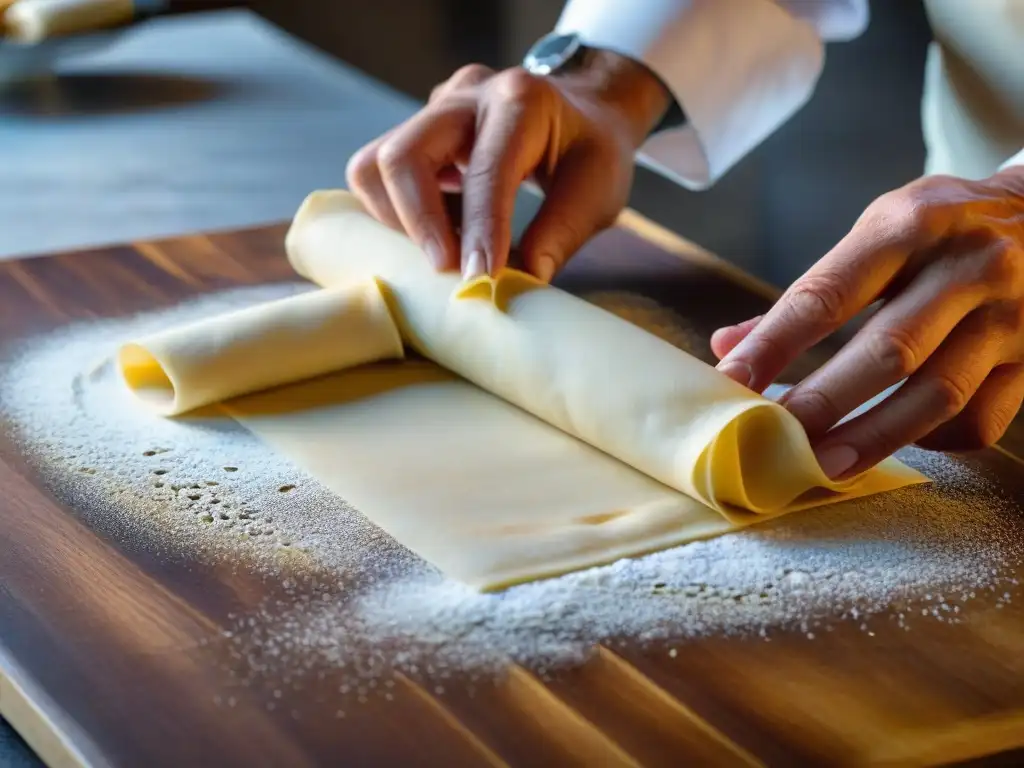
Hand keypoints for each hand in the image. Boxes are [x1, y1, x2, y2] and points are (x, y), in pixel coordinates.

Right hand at [346, 52, 670, 280]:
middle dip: (417, 224)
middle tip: (446, 269)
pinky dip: (400, 213)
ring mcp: (434, 109)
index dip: (478, 230)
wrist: (582, 109)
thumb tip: (522, 280)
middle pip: (403, 156)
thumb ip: (561, 233)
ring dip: (398, 220)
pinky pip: (381, 174)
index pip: (485, 170)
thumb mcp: (599, 190)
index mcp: (520, 101)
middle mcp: (466, 96)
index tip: (479, 278)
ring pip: (375, 165)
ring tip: (446, 247)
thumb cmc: (591, 150)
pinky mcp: (417, 130)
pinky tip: (444, 230)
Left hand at [711, 169, 1023, 478]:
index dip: (774, 345)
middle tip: (774, 438)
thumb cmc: (944, 227)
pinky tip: (892, 443)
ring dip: (871, 438)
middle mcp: (970, 268)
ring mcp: (1012, 318)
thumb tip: (729, 346)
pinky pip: (979, 420)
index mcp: (913, 225)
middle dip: (823, 403)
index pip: (829, 294)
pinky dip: (929, 441)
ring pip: (937, 396)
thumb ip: (811, 289)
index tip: (732, 382)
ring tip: (821, 466)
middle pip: (888, 352)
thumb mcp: (880, 231)